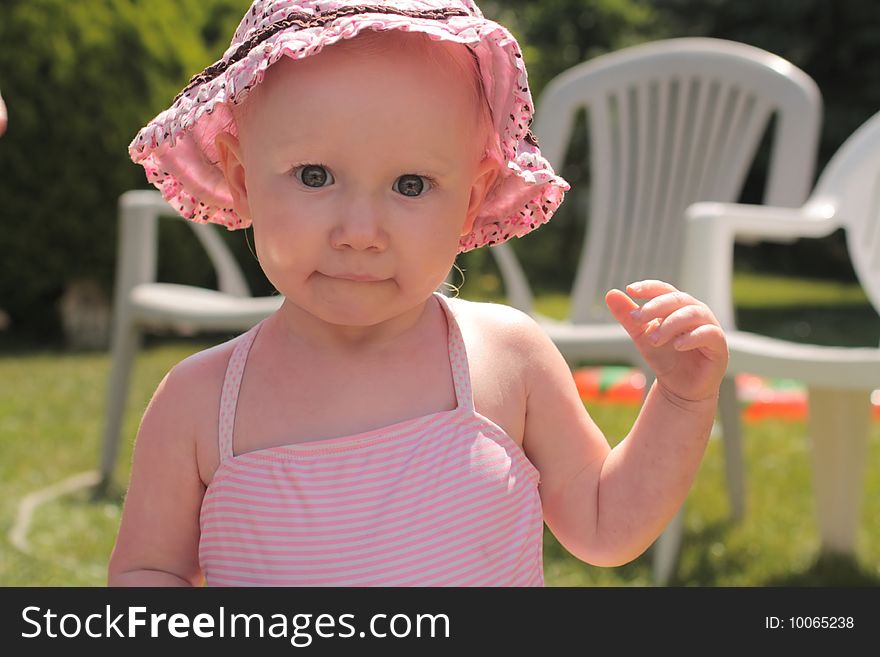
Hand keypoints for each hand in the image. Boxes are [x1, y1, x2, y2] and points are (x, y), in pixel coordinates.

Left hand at [605, 280, 727, 402]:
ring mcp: (709, 327)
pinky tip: (676, 345)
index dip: (649, 287)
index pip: (665, 289)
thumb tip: (610, 293)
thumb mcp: (641, 336)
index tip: (630, 290)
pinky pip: (709, 333)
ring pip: (693, 314)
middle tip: (637, 319)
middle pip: (678, 299)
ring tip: (653, 340)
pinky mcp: (719, 345)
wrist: (679, 388)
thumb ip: (627, 317)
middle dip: (656, 307)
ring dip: (670, 324)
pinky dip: (691, 337)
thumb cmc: (663, 357)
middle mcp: (696, 312)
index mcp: (678, 306)